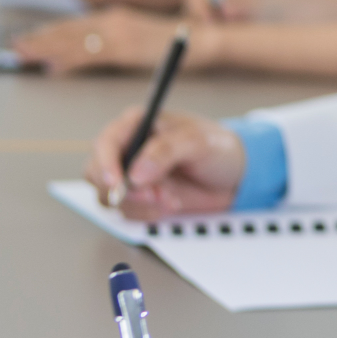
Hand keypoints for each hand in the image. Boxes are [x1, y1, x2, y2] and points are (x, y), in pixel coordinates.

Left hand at [14, 8, 202, 74]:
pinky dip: (68, 61)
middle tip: (16, 47)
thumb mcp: (143, 34)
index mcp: (116, 16)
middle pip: (69, 30)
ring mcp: (118, 33)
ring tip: (24, 56)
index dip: (51, 31)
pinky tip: (53, 67)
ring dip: (45, 48)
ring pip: (73, 41)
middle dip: (40, 38)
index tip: (32, 37)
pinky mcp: (125, 48)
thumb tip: (100, 48)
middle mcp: (113, 20)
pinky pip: (89, 55)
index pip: (76, 23)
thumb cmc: (178, 39)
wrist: (204, 37)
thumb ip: (120, 38)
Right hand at [83, 106, 244, 218]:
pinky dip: (148, 212)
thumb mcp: (198, 141)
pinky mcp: (140, 197)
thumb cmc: (219, 148)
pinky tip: (171, 204)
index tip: (117, 182)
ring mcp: (131, 176)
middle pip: (99, 173)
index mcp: (137, 124)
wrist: (237, 176)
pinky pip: (127, 211)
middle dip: (126, 189)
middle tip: (157, 194)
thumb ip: (166, 151)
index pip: (105, 143)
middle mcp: (127, 149)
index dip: (106, 163)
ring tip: (172, 198)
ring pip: (110, 196)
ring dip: (140, 203)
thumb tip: (136, 172)